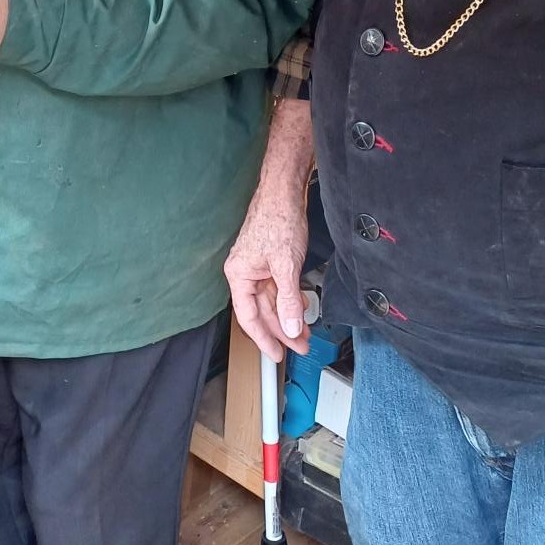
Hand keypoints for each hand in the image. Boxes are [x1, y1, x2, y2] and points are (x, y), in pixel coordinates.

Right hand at [225, 181, 310, 361]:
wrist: (285, 190)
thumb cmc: (278, 219)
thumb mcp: (286, 265)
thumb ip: (289, 301)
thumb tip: (292, 329)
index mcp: (239, 274)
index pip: (248, 316)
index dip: (263, 338)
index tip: (276, 355)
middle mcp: (245, 272)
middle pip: (262, 311)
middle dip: (282, 330)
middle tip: (301, 347)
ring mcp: (258, 266)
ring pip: (273, 301)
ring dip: (289, 318)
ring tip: (306, 334)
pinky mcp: (271, 260)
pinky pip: (279, 288)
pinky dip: (291, 301)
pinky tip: (303, 309)